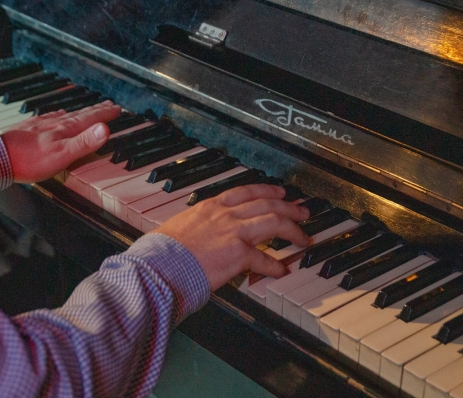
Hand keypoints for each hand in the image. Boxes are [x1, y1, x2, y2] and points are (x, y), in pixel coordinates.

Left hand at [0, 101, 121, 182]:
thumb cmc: (29, 160)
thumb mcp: (62, 154)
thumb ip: (84, 142)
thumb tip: (105, 129)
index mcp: (65, 130)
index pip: (91, 119)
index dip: (105, 114)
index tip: (117, 109)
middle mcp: (55, 124)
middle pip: (80, 115)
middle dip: (96, 110)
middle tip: (108, 105)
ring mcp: (42, 125)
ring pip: (67, 116)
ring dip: (80, 113)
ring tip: (88, 110)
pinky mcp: (30, 130)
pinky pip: (51, 119)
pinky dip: (59, 116)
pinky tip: (58, 116)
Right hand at [150, 184, 309, 290]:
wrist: (159, 264)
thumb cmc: (163, 251)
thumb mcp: (180, 227)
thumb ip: (197, 226)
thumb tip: (201, 233)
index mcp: (211, 207)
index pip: (246, 192)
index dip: (267, 191)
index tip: (279, 194)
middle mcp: (225, 215)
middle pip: (267, 204)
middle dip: (289, 207)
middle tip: (302, 211)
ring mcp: (234, 232)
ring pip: (273, 222)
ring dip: (292, 229)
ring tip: (302, 236)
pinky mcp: (238, 254)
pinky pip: (265, 259)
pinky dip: (275, 266)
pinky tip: (282, 271)